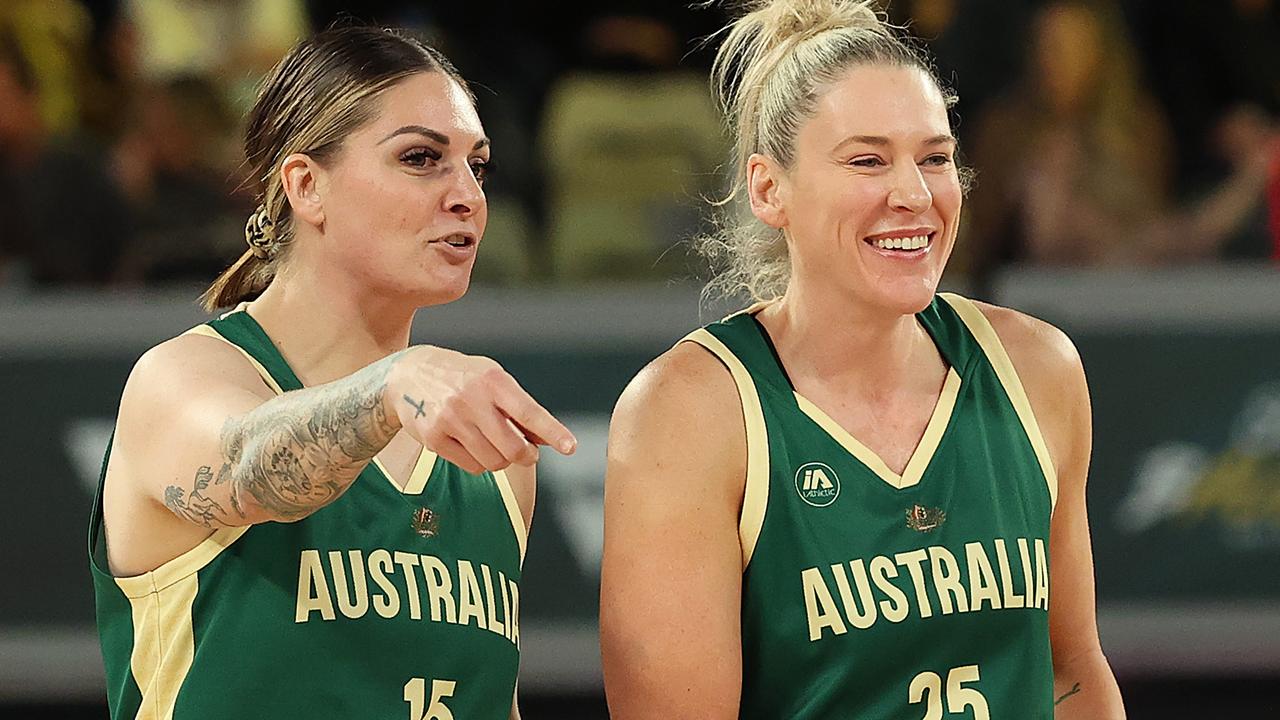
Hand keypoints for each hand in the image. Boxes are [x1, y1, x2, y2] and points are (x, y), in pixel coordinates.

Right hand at [387, 346, 576, 473]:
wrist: (408, 375)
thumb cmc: (461, 377)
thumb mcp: (492, 379)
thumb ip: (519, 407)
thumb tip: (545, 438)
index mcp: (493, 380)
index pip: (529, 412)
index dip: (552, 432)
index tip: (570, 447)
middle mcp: (472, 399)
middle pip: (513, 448)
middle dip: (526, 456)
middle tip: (527, 453)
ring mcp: (451, 420)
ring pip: (493, 462)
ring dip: (502, 460)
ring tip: (495, 444)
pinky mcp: (434, 439)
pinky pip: (472, 466)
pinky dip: (479, 462)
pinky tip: (472, 445)